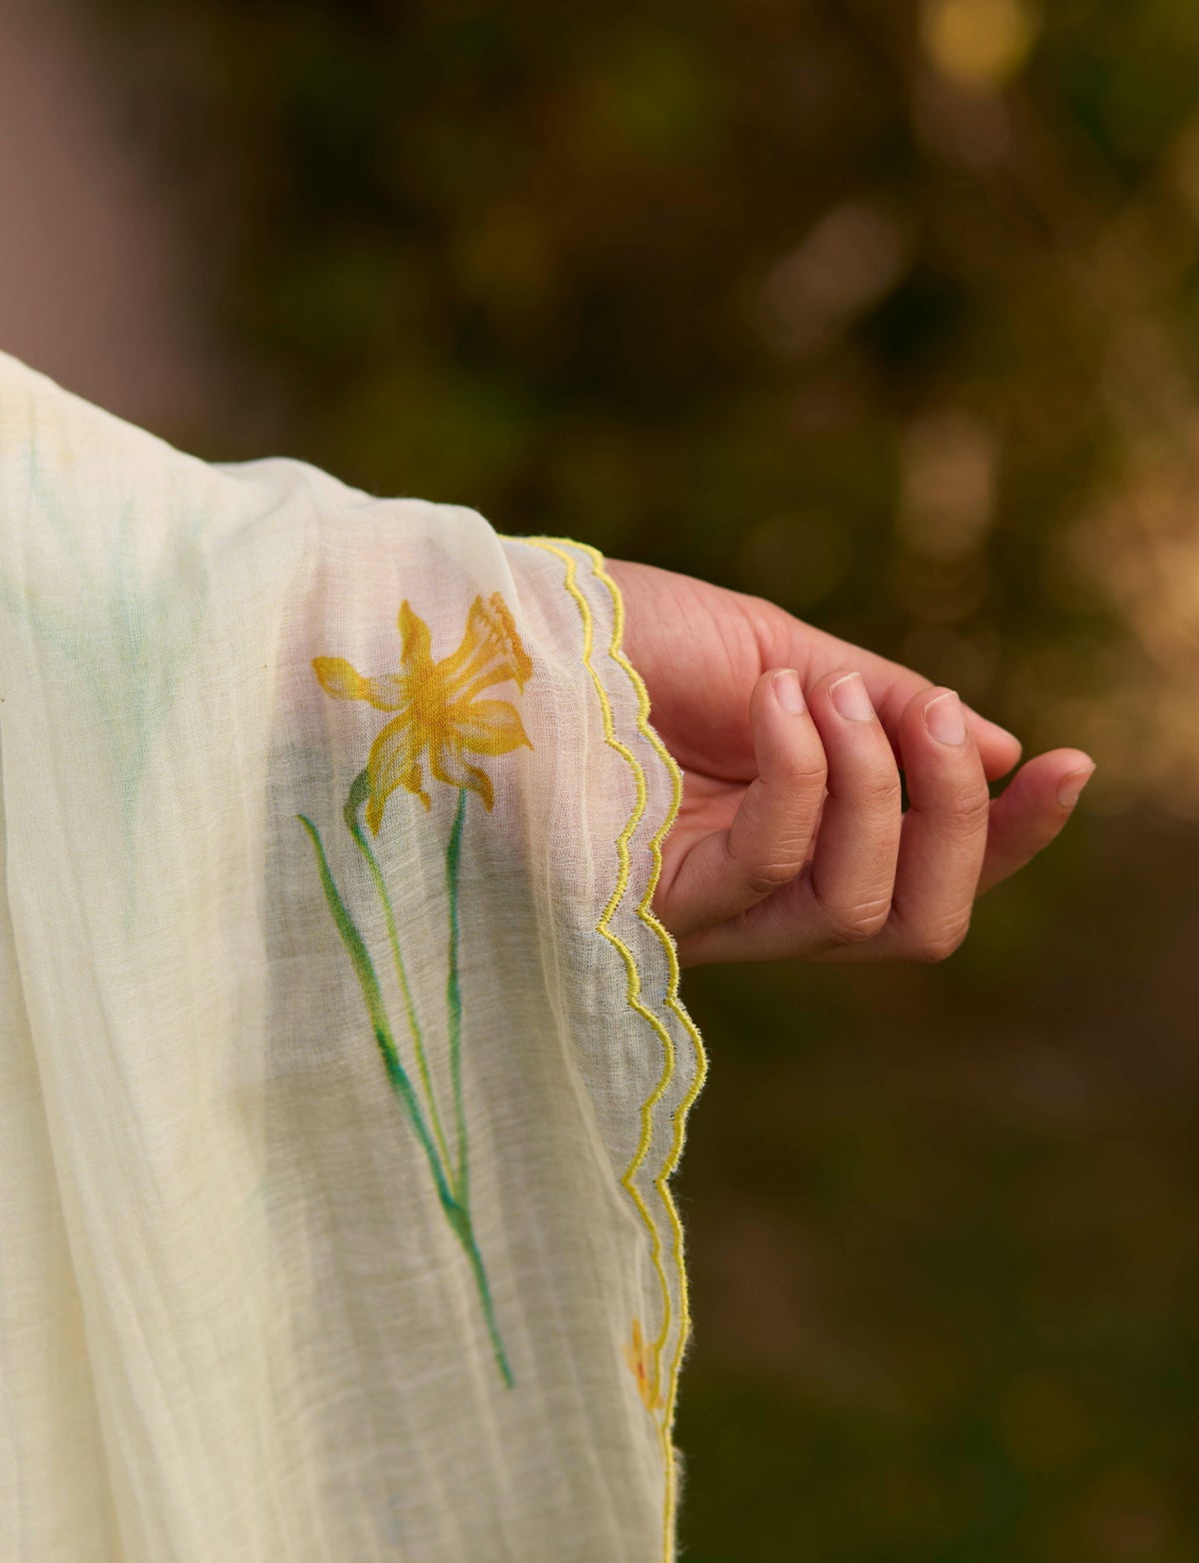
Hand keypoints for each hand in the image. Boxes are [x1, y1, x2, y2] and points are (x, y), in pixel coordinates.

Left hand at [609, 558, 1094, 968]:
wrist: (508, 623)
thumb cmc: (626, 636)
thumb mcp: (778, 654)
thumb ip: (882, 711)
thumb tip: (999, 751)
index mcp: (799, 832)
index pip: (927, 871)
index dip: (1008, 835)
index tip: (1069, 763)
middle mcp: (764, 891)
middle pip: (918, 924)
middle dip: (964, 824)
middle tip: (940, 723)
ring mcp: (713, 909)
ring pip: (866, 913)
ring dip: (882, 786)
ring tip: (833, 692)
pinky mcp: (660, 905)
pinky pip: (778, 864)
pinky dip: (805, 775)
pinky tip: (778, 701)